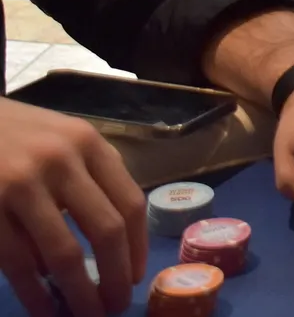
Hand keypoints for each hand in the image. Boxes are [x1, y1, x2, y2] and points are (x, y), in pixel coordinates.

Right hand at [0, 97, 145, 316]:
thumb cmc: (17, 135)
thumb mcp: (64, 140)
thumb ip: (92, 176)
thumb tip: (117, 240)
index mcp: (88, 144)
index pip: (129, 202)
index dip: (137, 247)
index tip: (135, 277)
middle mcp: (62, 160)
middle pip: (106, 230)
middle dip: (114, 277)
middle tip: (114, 306)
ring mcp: (22, 184)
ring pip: (63, 253)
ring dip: (78, 294)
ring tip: (84, 315)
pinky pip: (19, 261)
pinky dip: (35, 292)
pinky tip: (45, 308)